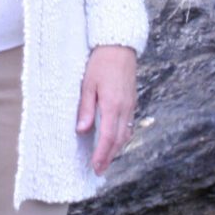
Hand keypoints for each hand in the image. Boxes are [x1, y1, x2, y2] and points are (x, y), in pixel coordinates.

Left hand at [75, 44, 138, 175]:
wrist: (119, 46)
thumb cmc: (101, 62)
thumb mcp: (88, 83)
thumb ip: (86, 108)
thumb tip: (82, 129)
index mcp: (112, 104)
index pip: (108, 136)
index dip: (101, 154)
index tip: (95, 166)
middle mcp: (124, 108)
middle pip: (119, 140)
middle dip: (109, 156)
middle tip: (99, 169)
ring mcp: (130, 105)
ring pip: (125, 134)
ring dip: (115, 149)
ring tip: (105, 158)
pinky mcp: (132, 101)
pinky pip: (128, 125)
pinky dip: (121, 137)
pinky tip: (113, 139)